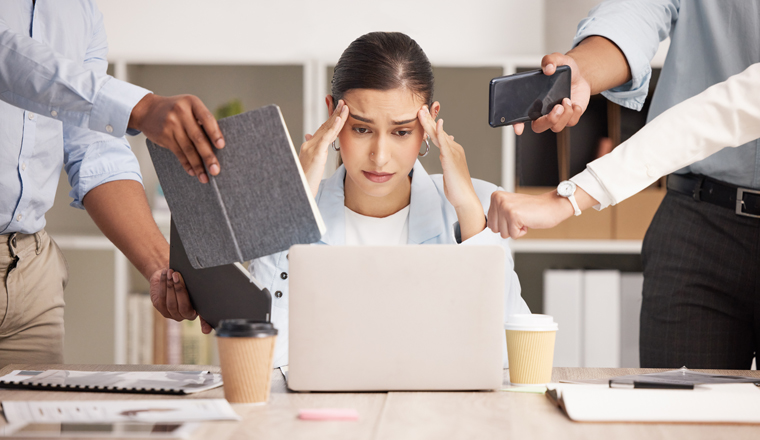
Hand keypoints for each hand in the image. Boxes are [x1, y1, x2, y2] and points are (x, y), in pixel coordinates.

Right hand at [129, 94, 224, 183]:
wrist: (147, 110)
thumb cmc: (176, 110)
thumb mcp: (189, 107)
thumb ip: (201, 121)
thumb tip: (218, 147)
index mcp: (192, 102)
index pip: (206, 118)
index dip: (214, 133)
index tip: (221, 146)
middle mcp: (181, 112)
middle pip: (197, 137)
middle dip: (208, 156)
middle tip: (216, 170)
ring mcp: (171, 124)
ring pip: (188, 148)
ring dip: (198, 165)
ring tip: (205, 177)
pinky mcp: (164, 135)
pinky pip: (178, 153)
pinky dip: (187, 164)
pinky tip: (193, 172)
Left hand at [149, 268, 211, 333]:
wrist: (169, 273)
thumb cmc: (185, 279)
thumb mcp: (194, 285)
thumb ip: (200, 291)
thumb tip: (217, 289)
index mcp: (195, 311)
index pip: (203, 320)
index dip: (205, 325)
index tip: (206, 330)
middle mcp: (183, 315)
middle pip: (182, 306)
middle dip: (179, 289)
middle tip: (178, 276)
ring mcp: (170, 313)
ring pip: (170, 302)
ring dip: (170, 286)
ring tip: (171, 272)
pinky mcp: (159, 306)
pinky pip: (161, 297)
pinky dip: (163, 284)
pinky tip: (164, 274)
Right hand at [299, 100, 347, 196]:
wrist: (297, 191)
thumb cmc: (305, 181)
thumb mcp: (309, 163)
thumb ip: (313, 150)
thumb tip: (308, 135)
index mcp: (310, 146)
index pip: (323, 129)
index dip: (331, 118)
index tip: (339, 109)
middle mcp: (309, 144)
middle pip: (325, 126)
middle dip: (335, 113)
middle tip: (344, 102)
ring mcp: (311, 148)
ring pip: (326, 129)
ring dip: (337, 116)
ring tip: (345, 106)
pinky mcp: (315, 154)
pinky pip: (326, 138)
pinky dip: (333, 127)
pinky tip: (339, 119)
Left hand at [417, 104, 484, 240]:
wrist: (465, 198)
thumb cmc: (456, 186)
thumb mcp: (449, 168)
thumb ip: (446, 155)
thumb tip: (445, 143)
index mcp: (452, 150)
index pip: (438, 134)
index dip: (430, 123)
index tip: (421, 114)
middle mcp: (454, 149)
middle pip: (438, 131)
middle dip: (429, 118)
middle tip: (420, 107)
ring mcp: (454, 153)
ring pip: (439, 135)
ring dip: (430, 122)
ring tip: (422, 112)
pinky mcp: (451, 160)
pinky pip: (445, 144)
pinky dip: (441, 133)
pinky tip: (438, 124)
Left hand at [487, 190, 573, 238]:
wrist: (552, 206)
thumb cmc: (533, 209)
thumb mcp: (509, 206)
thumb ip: (497, 214)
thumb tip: (488, 226)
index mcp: (495, 197)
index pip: (490, 222)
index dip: (504, 224)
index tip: (514, 215)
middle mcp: (498, 200)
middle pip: (494, 229)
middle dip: (508, 228)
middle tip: (519, 217)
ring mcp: (505, 207)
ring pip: (503, 233)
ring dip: (515, 230)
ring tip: (523, 218)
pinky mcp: (514, 216)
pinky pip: (513, 235)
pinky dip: (522, 232)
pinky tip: (527, 221)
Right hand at [513, 53, 589, 134]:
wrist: (580, 76)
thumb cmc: (564, 72)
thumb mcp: (557, 60)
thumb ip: (550, 60)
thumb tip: (549, 68)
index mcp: (532, 102)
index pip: (519, 117)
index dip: (517, 124)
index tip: (519, 128)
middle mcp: (542, 112)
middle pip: (538, 127)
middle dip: (549, 120)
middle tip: (557, 107)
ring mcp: (556, 117)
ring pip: (556, 127)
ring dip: (564, 115)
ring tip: (567, 100)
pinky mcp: (569, 118)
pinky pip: (571, 122)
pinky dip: (575, 113)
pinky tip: (575, 103)